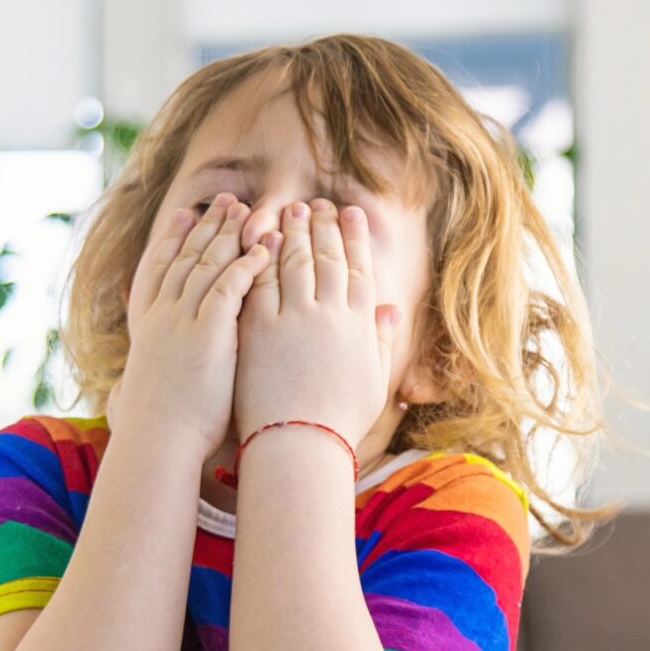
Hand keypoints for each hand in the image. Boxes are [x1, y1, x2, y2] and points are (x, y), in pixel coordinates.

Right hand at [109, 192, 271, 457]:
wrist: (157, 442)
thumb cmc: (158, 424)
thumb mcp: (150, 383)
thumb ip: (160, 360)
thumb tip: (145, 366)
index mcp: (149, 323)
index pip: (162, 268)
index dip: (176, 237)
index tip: (187, 213)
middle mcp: (163, 314)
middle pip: (187, 257)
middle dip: (208, 225)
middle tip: (226, 199)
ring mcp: (184, 320)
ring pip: (208, 264)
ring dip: (230, 235)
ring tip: (249, 210)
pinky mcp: (207, 332)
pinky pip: (229, 287)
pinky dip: (246, 265)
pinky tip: (264, 249)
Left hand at [234, 199, 398, 448]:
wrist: (300, 445)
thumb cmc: (337, 422)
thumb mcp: (372, 381)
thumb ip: (380, 340)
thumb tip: (389, 309)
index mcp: (360, 326)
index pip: (359, 269)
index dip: (354, 237)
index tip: (349, 214)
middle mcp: (330, 314)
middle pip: (328, 257)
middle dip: (322, 225)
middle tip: (316, 205)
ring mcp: (294, 318)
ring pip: (295, 261)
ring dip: (294, 232)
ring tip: (291, 211)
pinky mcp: (260, 328)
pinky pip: (261, 281)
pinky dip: (262, 257)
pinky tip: (261, 238)